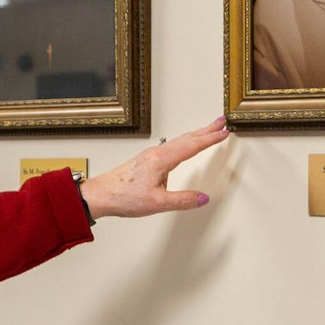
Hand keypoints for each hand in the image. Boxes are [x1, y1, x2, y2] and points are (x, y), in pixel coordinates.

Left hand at [80, 116, 230, 218]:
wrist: (100, 195)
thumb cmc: (124, 197)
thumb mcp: (157, 203)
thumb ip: (182, 200)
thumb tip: (203, 198)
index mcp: (161, 160)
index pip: (192, 146)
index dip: (210, 139)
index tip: (225, 132)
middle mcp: (156, 153)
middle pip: (186, 138)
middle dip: (206, 130)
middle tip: (222, 121)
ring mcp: (150, 155)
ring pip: (179, 141)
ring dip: (196, 135)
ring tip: (210, 131)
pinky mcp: (146, 160)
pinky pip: (171, 146)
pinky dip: (184, 142)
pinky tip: (185, 146)